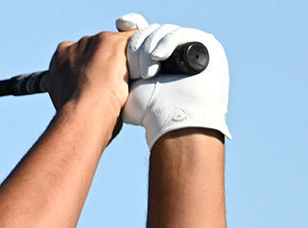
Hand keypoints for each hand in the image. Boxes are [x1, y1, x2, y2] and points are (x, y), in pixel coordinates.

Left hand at [116, 13, 230, 147]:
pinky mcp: (206, 44)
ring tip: (146, 74)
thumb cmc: (150, 113)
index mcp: (155, 55)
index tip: (121, 24)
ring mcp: (190, 45)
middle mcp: (173, 48)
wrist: (174, 123)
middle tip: (136, 73)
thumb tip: (101, 46)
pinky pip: (180, 33)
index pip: (142, 31)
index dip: (132, 28)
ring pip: (162, 31)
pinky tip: (157, 57)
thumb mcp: (125, 88)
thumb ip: (116, 70)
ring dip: (149, 50)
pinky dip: (165, 43)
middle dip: (137, 48)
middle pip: (149, 31)